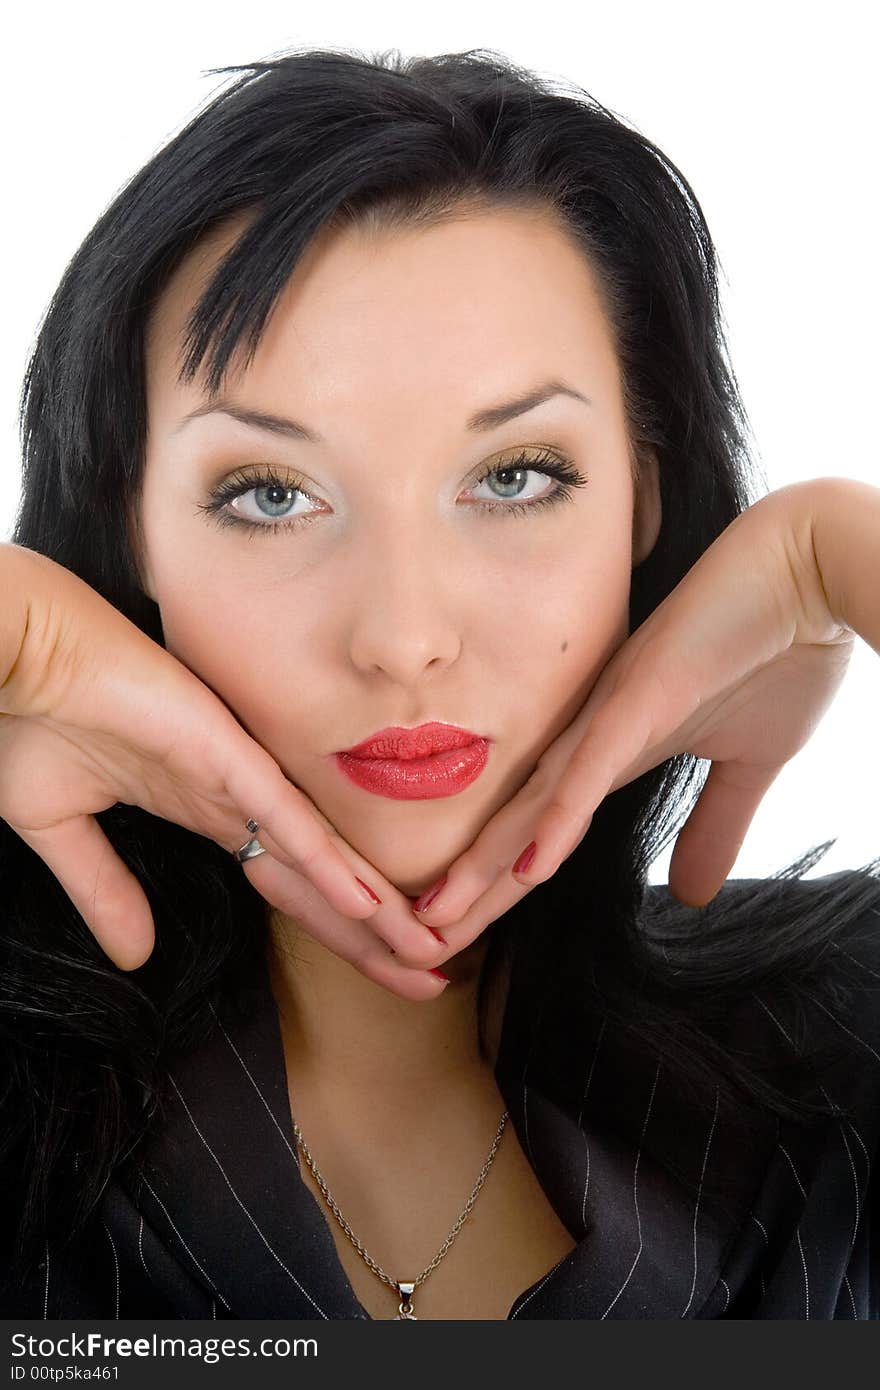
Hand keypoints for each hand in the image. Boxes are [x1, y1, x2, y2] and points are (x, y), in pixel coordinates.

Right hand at [0, 545, 445, 993]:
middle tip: (433, 979)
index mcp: (208, 813)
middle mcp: (238, 798)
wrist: (12, 662)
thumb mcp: (65, 832)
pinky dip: (323, 861)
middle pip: (323, 884)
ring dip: (374, 910)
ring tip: (427, 954)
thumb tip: (137, 958)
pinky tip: (368, 901)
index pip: (291, 889)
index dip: (339, 934)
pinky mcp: (222, 751)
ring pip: (320, 857)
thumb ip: (107, 892)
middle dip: (376, 937)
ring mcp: (235, 775)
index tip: (385, 972)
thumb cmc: (33, 722)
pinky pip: (281, 816)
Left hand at [410, 480, 856, 948]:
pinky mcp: (644, 694)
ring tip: (437, 916)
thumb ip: (714, 828)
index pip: (543, 834)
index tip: (458, 937)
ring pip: (537, 801)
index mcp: (614, 751)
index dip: (499, 889)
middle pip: (518, 825)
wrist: (805, 572)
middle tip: (416, 945)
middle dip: (470, 888)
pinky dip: (561, 815)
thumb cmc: (778, 656)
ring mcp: (614, 714)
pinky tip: (528, 866)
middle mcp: (595, 736)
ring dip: (489, 864)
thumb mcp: (747, 767)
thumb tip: (693, 897)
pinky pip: (594, 765)